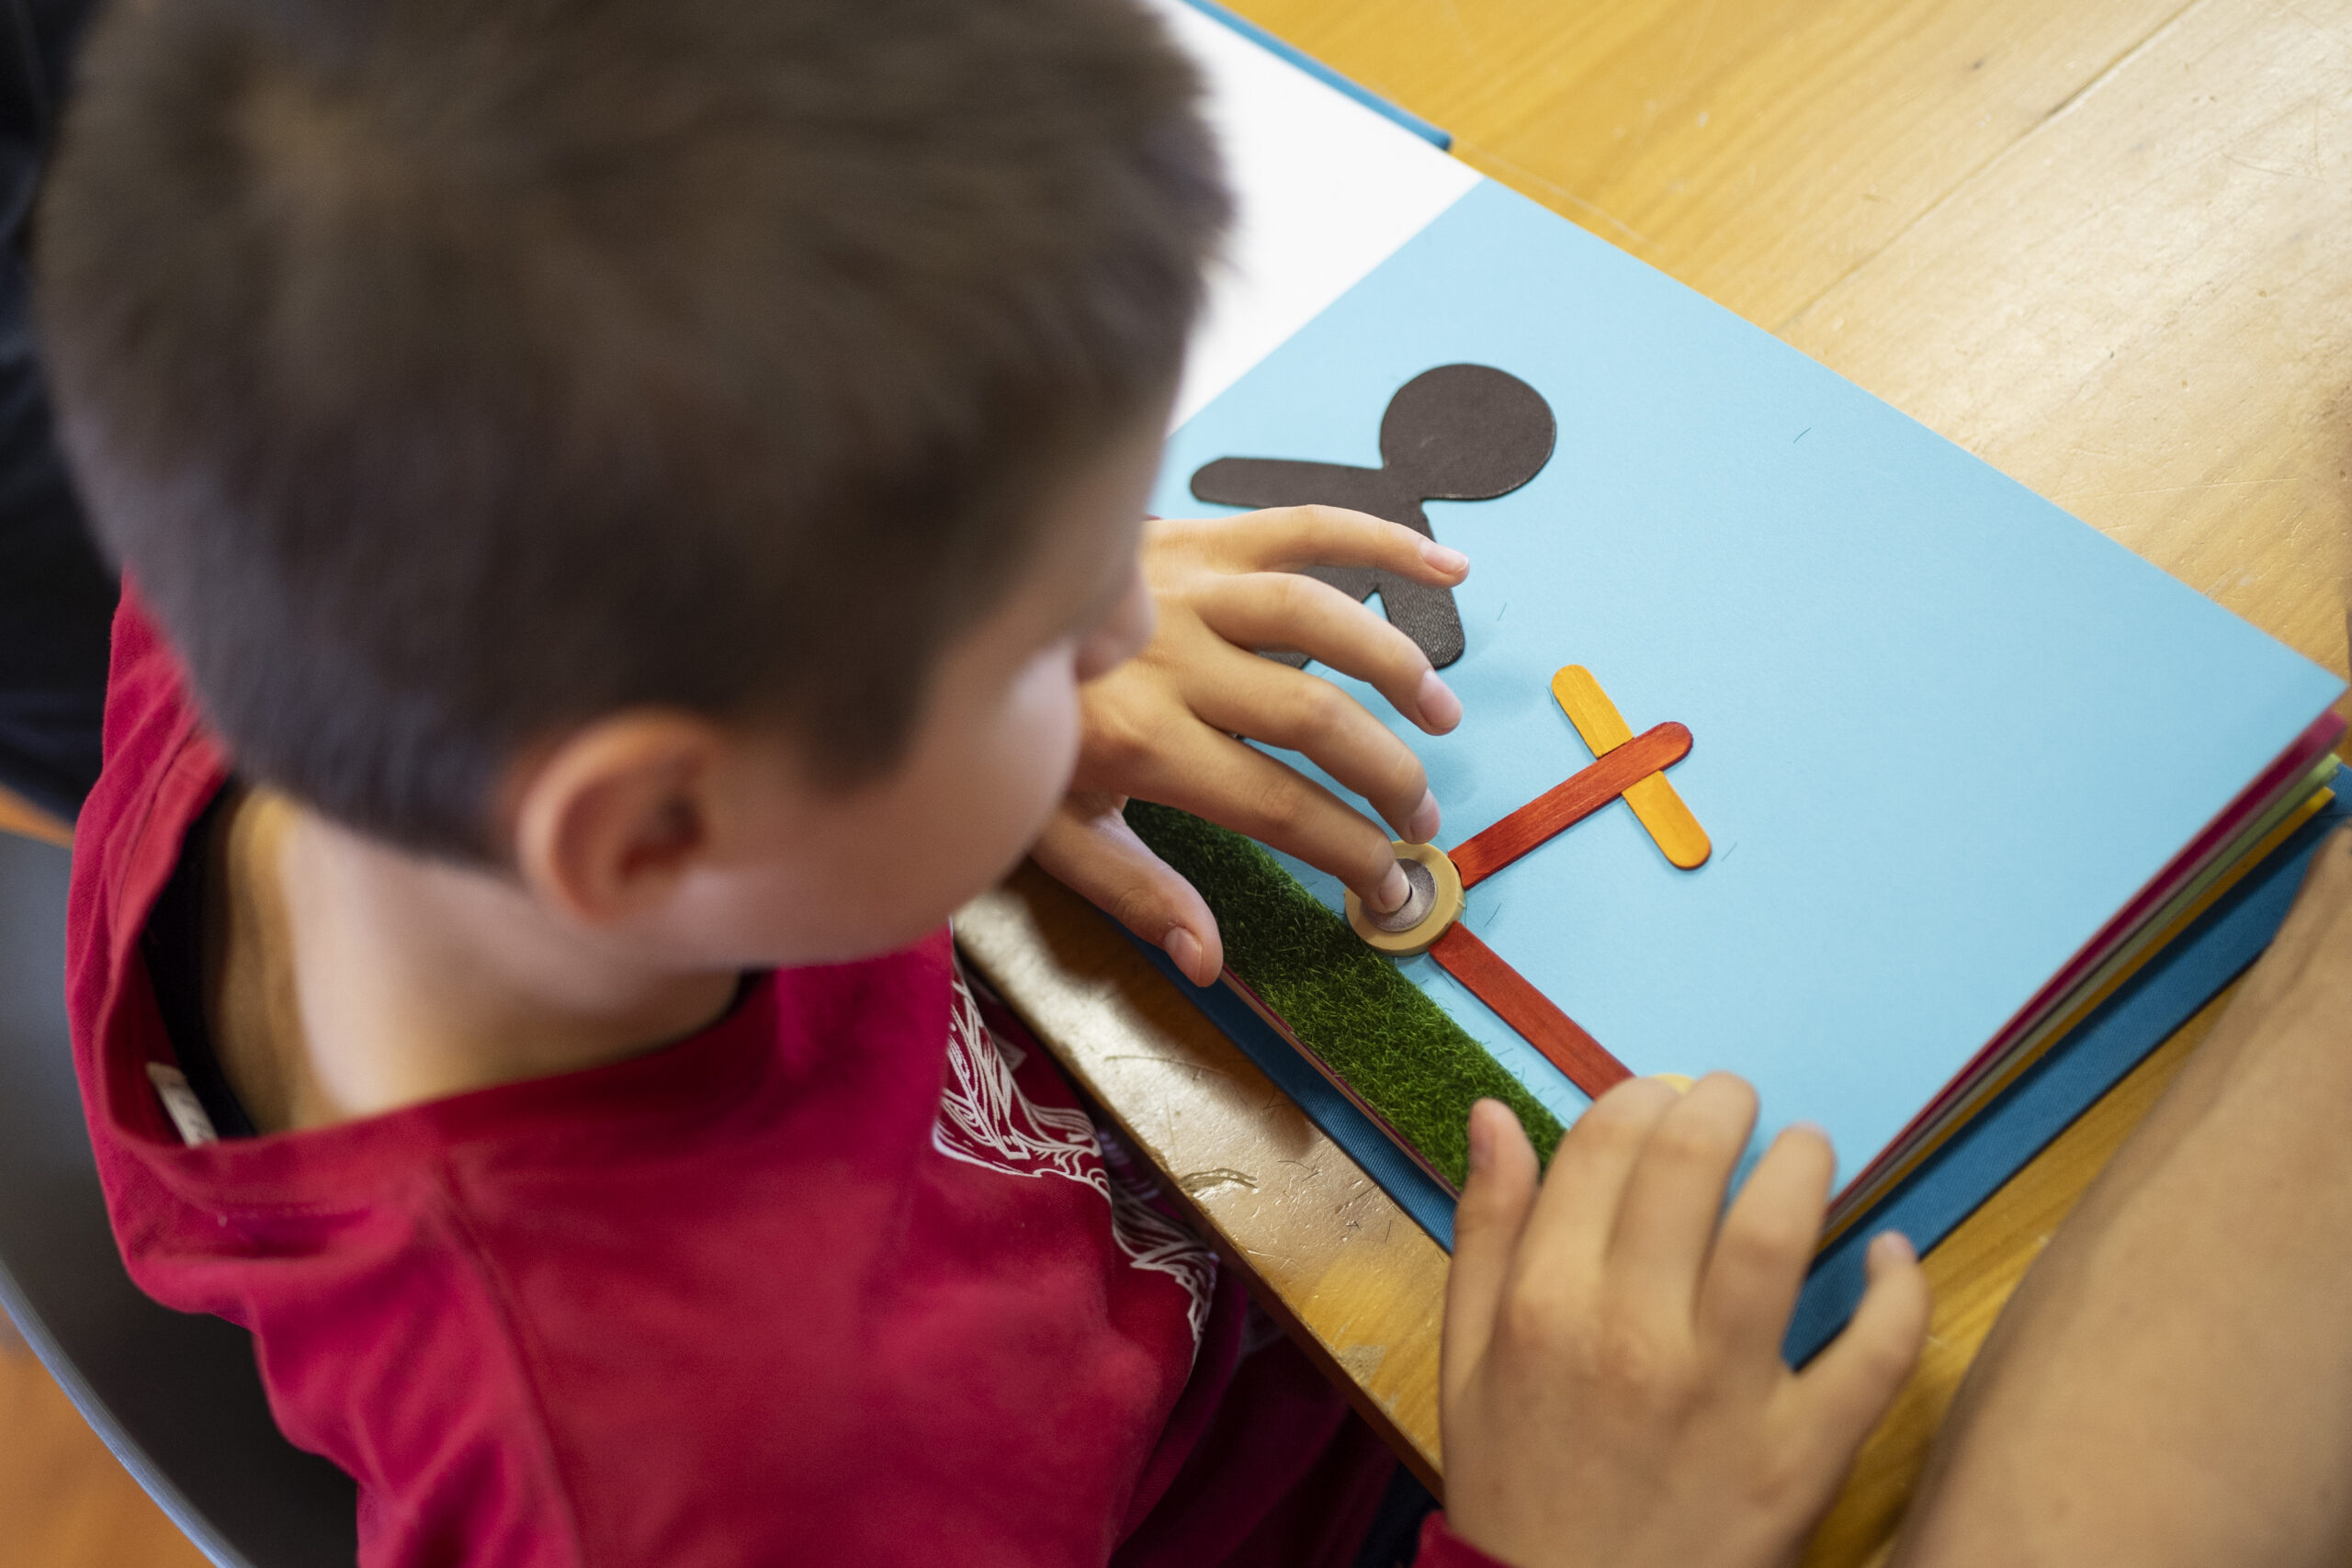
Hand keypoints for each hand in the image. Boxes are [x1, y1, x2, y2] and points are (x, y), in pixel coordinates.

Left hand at [1032, 506, 1466, 983]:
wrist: (950, 610)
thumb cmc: (1015, 730)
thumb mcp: (1049, 832)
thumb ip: (1133, 892)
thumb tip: (1208, 959)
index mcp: (1140, 741)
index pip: (1278, 805)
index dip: (1350, 853)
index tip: (1391, 889)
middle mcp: (1173, 657)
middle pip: (1316, 717)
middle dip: (1389, 777)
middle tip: (1423, 821)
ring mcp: (1190, 586)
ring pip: (1322, 615)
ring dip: (1397, 665)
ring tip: (1441, 716)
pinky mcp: (1196, 535)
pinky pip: (1303, 528)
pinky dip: (1381, 541)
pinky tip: (1447, 569)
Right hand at [1442, 1077, 1929, 1567]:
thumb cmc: (1514, 1482)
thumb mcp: (1465, 1358)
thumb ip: (1485, 1232)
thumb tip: (1496, 1113)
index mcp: (1544, 1304)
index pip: (1602, 1150)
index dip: (1638, 1099)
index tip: (1660, 1095)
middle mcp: (1631, 1335)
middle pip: (1690, 1169)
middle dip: (1721, 1106)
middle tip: (1740, 1099)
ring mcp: (1722, 1395)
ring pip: (1778, 1238)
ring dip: (1803, 1168)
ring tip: (1809, 1147)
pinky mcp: (1798, 1456)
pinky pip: (1872, 1355)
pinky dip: (1897, 1291)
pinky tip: (1891, 1253)